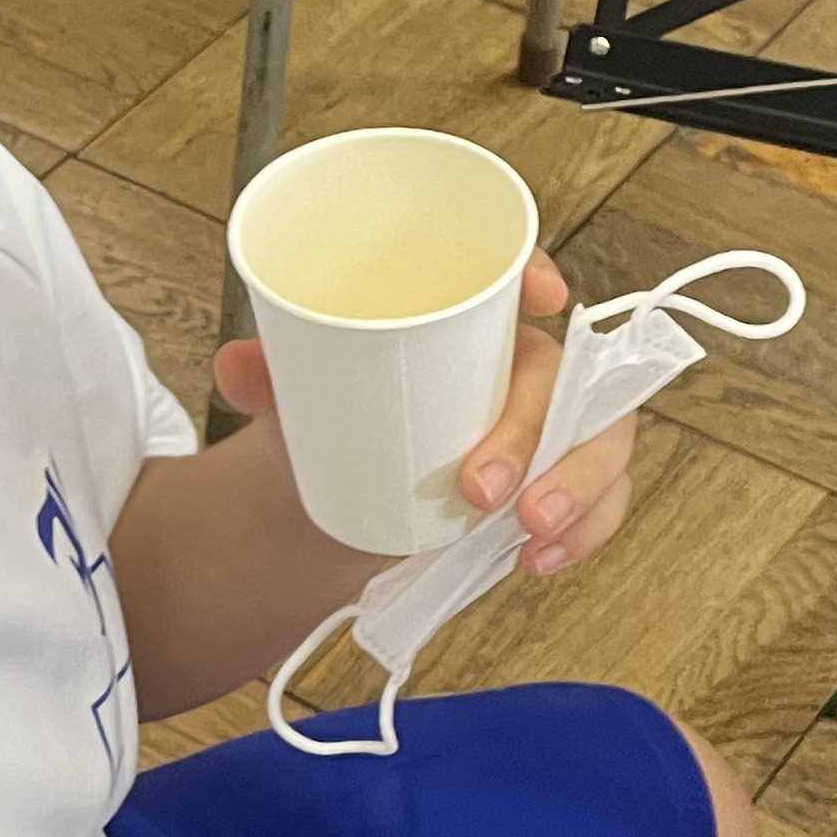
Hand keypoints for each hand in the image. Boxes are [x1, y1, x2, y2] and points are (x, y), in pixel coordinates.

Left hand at [212, 256, 636, 578]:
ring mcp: (549, 429)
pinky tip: (540, 560)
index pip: (514, 276)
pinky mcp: (559, 484)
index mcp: (467, 321)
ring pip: (600, 439)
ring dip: (577, 487)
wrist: (341, 501)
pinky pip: (602, 500)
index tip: (542, 297)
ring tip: (527, 533)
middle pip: (564, 376)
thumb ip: (269, 381)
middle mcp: (520, 368)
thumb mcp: (300, 402)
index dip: (538, 276)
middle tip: (480, 488)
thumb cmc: (337, 424)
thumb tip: (234, 366)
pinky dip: (584, 532)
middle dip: (537, 432)